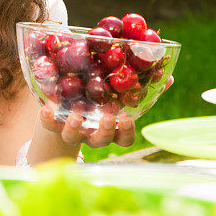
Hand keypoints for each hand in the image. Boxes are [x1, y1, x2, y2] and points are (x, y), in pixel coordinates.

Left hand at [39, 76, 173, 148]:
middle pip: (101, 140)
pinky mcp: (52, 123)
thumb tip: (168, 76)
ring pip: (73, 137)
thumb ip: (140, 84)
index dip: (125, 131)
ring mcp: (72, 129)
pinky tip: (47, 107)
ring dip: (76, 127)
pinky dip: (48, 118)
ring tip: (77, 114)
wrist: (61, 104)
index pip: (123, 137)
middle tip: (108, 116)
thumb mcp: (115, 89)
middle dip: (105, 130)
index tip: (126, 118)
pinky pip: (49, 125)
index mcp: (110, 126)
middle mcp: (91, 132)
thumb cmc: (96, 95)